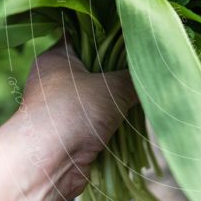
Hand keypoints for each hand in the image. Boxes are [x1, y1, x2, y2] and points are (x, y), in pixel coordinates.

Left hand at [14, 43, 136, 198]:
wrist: (47, 164)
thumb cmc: (74, 111)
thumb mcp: (112, 86)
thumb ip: (134, 77)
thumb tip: (153, 74)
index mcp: (57, 57)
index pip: (86, 36)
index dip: (111, 36)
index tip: (136, 39)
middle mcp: (55, 80)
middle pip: (96, 68)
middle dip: (121, 74)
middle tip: (145, 71)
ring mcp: (62, 108)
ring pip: (99, 98)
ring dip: (119, 103)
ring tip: (144, 97)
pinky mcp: (70, 133)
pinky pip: (98, 122)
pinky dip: (114, 124)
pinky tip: (133, 122)